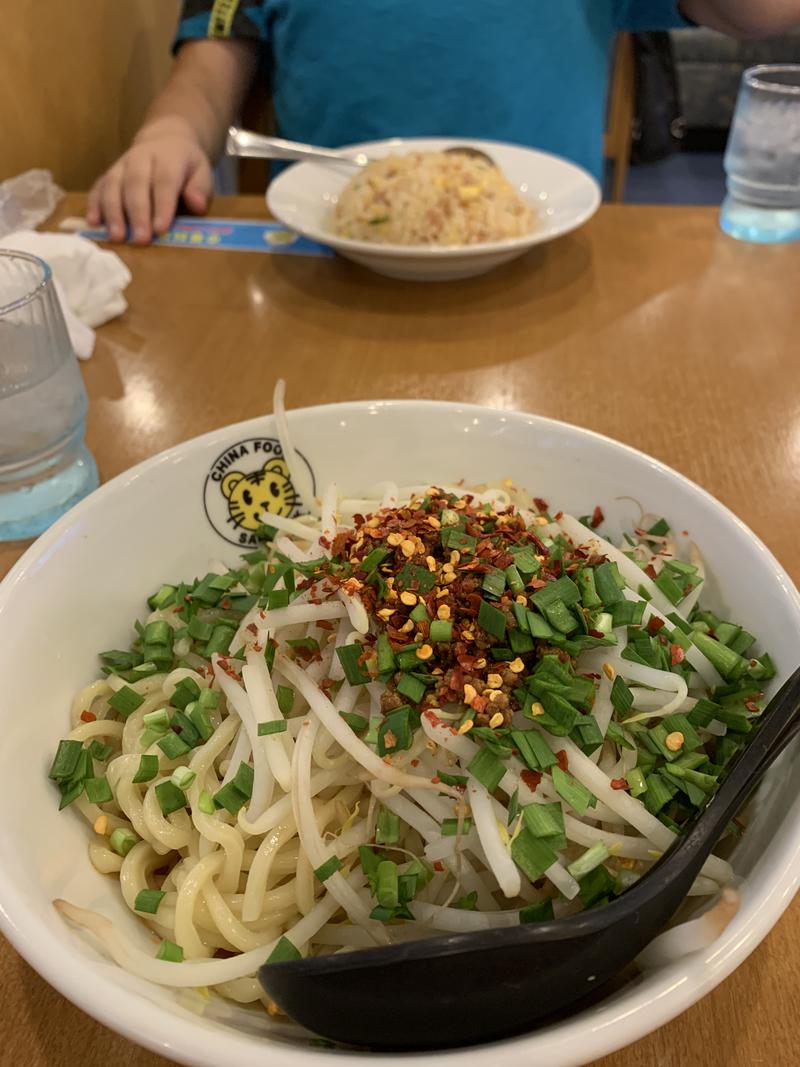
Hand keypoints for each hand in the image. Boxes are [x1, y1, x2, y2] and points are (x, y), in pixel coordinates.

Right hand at [86, 122, 212, 243]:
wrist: (165, 141)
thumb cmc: (186, 165)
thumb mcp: (202, 171)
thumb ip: (200, 188)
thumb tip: (197, 204)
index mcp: (167, 157)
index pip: (164, 181)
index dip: (162, 205)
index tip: (161, 229)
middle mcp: (140, 158)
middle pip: (135, 184)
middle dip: (137, 214)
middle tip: (140, 240)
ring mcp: (121, 165)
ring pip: (113, 186)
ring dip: (113, 213)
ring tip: (117, 237)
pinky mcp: (108, 174)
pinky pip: (98, 187)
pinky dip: (94, 205)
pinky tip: (94, 223)